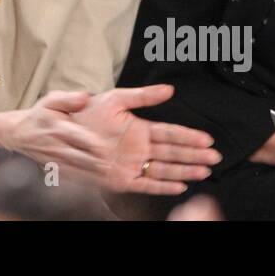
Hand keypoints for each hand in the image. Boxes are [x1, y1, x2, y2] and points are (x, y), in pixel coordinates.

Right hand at [0, 91, 115, 178]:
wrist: (19, 133)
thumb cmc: (39, 116)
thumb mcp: (50, 101)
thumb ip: (69, 98)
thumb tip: (86, 97)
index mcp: (58, 128)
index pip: (77, 137)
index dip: (92, 144)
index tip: (107, 148)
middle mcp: (57, 146)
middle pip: (80, 158)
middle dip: (97, 163)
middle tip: (114, 167)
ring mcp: (57, 161)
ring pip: (78, 171)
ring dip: (95, 175)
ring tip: (111, 178)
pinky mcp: (56, 170)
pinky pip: (73, 178)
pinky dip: (87, 182)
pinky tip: (100, 185)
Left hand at [72, 85, 220, 194]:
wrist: (60, 130)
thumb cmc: (86, 113)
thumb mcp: (114, 99)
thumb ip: (142, 95)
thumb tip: (168, 89)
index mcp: (139, 129)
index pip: (170, 133)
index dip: (189, 136)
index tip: (207, 139)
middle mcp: (139, 148)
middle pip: (172, 152)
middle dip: (194, 155)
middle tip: (214, 157)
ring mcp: (132, 164)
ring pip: (164, 168)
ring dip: (184, 170)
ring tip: (203, 171)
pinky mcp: (121, 179)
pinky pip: (145, 184)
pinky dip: (162, 186)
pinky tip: (179, 186)